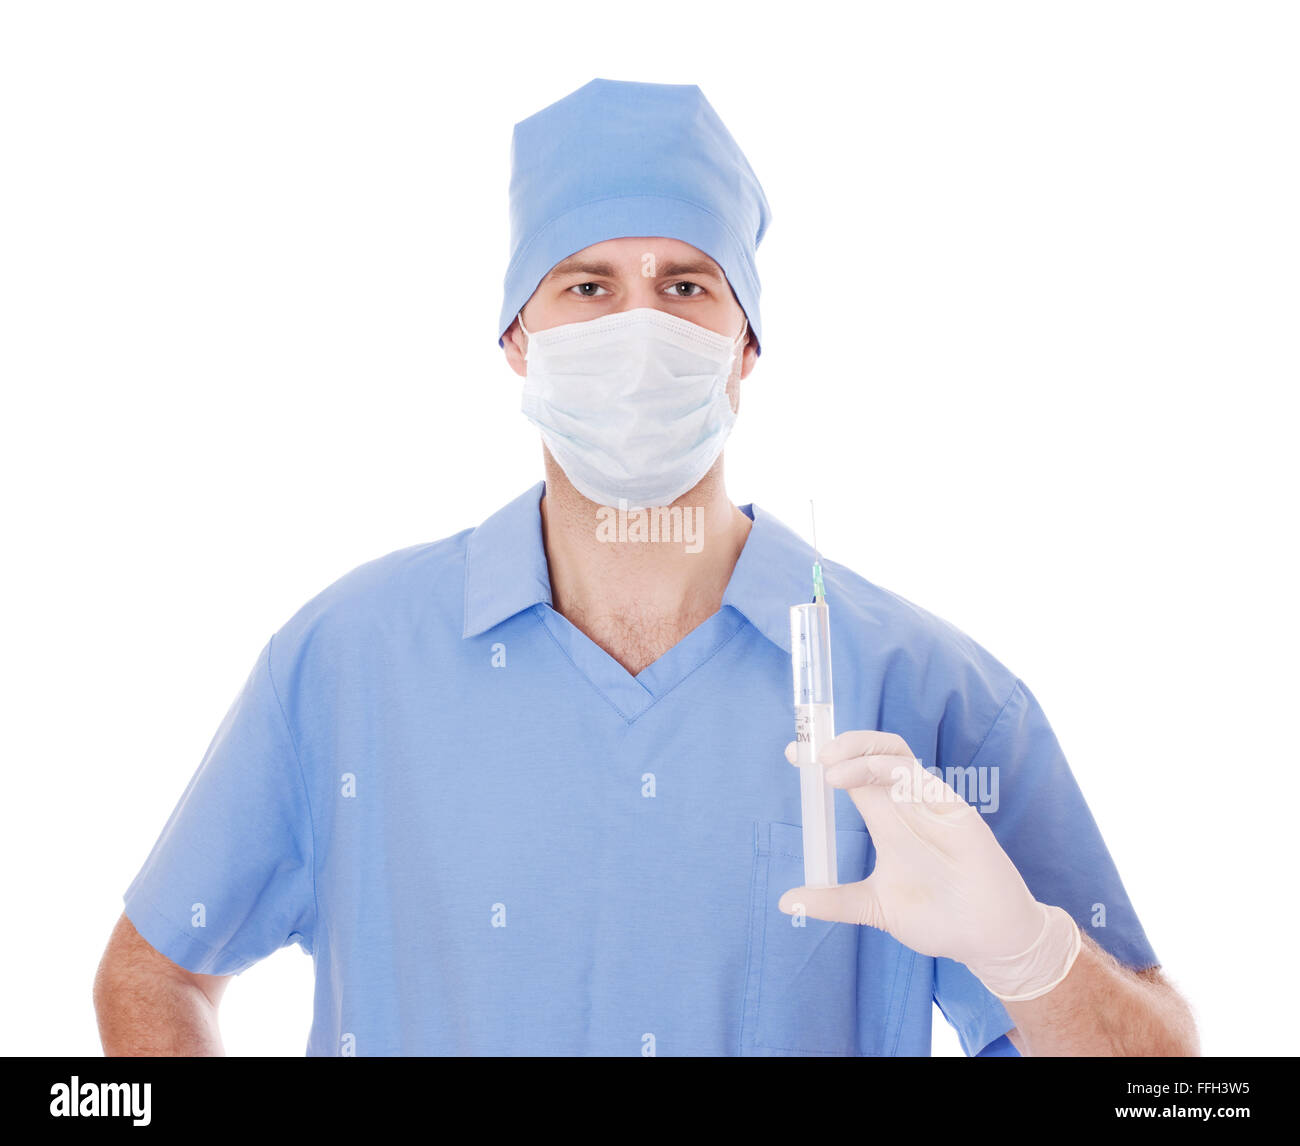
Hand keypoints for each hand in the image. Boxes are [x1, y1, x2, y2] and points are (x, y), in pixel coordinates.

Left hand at [779, 730, 1080, 1001]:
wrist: (987, 941)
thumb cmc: (937, 918)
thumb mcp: (874, 907)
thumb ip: (834, 901)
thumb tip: (787, 902)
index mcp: (888, 819)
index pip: (853, 773)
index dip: (826, 758)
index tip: (793, 753)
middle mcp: (907, 805)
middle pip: (876, 751)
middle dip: (844, 743)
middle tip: (814, 756)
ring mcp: (932, 806)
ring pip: (898, 755)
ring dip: (862, 753)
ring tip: (831, 771)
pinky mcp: (957, 814)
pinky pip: (926, 780)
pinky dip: (896, 770)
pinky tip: (873, 775)